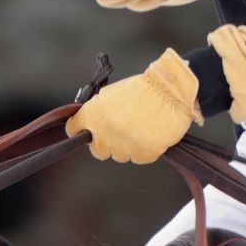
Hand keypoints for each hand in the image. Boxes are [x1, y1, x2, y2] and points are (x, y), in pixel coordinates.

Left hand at [65, 50, 200, 164]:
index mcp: (95, 115)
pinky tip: (150, 133)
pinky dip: (144, 149)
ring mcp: (125, 146)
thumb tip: (88, 123)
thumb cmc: (143, 89)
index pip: (73, 129)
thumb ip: (97, 110)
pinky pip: (138, 157)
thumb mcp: (112, 93)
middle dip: (104, 143)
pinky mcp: (143, 154)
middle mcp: (106, 133)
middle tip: (117, 132)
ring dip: (126, 145)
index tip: (84, 129)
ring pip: (120, 155)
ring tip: (139, 127)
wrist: (171, 91)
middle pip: (97, 151)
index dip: (79, 129)